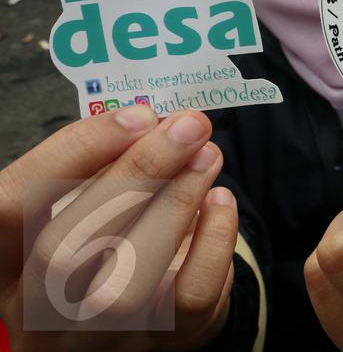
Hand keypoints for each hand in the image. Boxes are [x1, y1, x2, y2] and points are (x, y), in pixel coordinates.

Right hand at [0, 107, 236, 349]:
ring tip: (208, 154)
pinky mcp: (156, 346)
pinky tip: (221, 201)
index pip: (9, 207)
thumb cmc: (101, 241)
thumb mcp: (79, 207)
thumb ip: (101, 168)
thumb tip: (153, 123)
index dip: (73, 154)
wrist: (136, 317)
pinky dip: (214, 242)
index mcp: (2, 264)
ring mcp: (92, 338)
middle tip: (189, 127)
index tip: (137, 115)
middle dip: (137, 173)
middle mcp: (34, 310)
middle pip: (64, 247)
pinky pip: (189, 298)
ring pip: (129, 277)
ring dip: (179, 201)